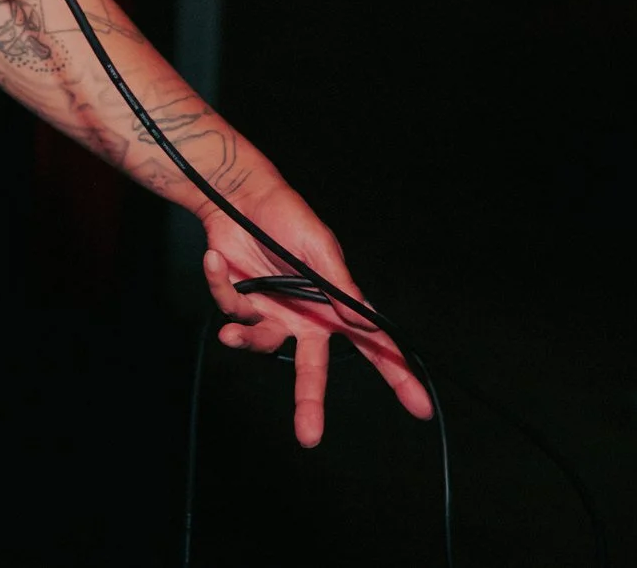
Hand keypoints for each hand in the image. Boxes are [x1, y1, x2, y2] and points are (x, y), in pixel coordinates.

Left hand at [200, 183, 432, 447]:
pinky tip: (216, 262)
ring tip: (230, 332)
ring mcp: (272, 314)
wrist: (239, 198)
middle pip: (313, 371)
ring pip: (260, 346)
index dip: (397, 375)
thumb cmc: (288, 218)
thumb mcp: (320, 249)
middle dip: (310, 404)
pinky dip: (221, 286)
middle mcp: (305, 318)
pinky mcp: (240, 304)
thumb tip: (366, 325)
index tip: (420, 406)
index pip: (373, 346)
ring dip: (244, 338)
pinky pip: (230, 310)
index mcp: (335, 306)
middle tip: (309, 437)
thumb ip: (340, 289)